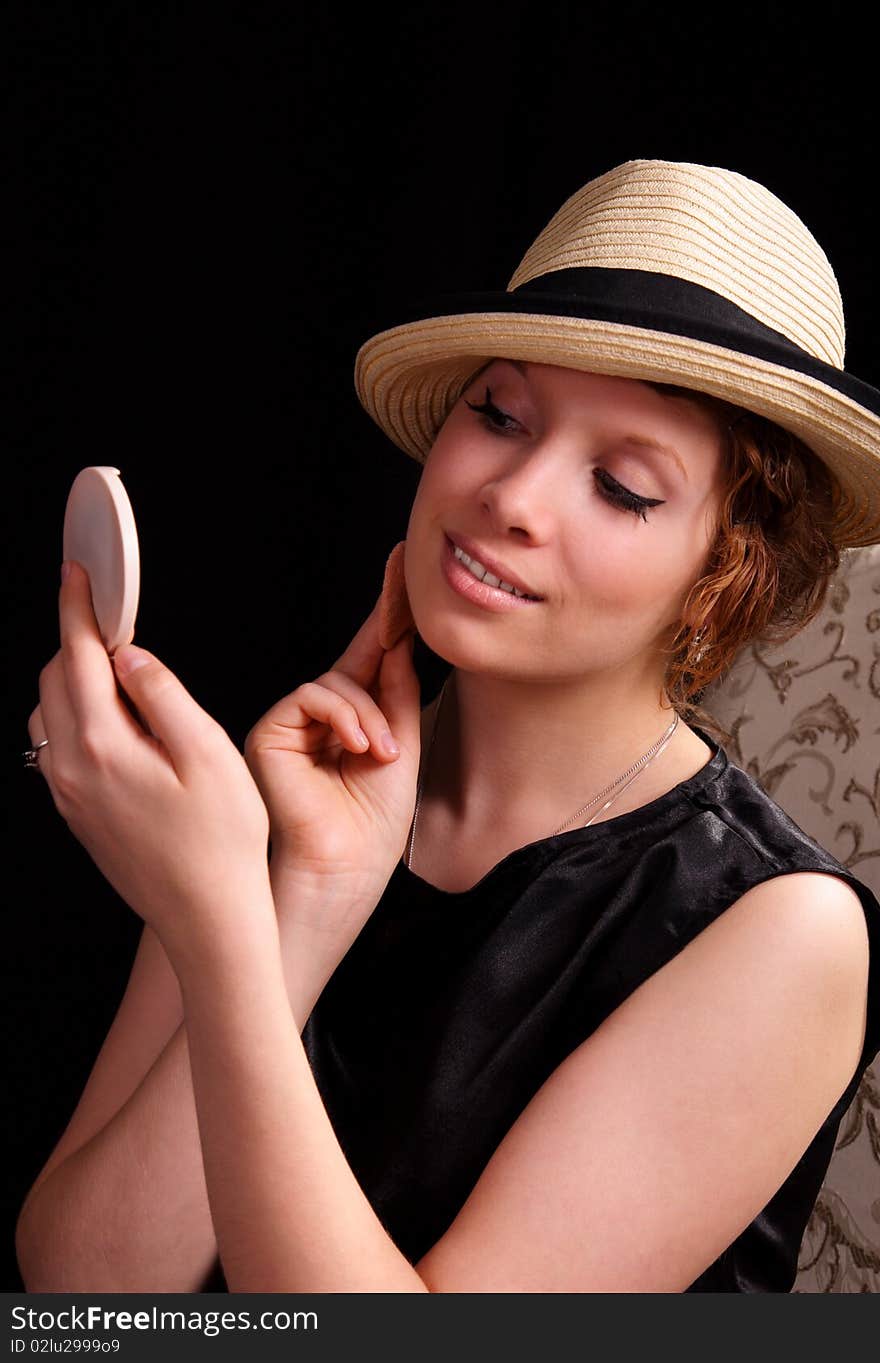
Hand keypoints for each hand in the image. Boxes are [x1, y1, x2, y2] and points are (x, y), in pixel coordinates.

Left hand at [27, 561, 273, 967]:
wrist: (206, 918)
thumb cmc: (222, 841)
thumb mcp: (208, 754)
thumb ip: (163, 696)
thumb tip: (130, 656)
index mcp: (101, 746)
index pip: (78, 655)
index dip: (78, 607)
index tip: (79, 572)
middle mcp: (70, 770)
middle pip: (55, 679)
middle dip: (78, 640)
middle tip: (118, 622)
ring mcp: (68, 795)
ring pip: (50, 714)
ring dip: (75, 680)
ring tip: (123, 676)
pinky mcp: (78, 814)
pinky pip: (58, 748)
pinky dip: (78, 717)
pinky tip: (120, 725)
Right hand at [243, 590, 420, 918]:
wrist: (342, 872)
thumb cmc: (371, 829)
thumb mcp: (400, 750)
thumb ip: (396, 695)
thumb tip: (398, 641)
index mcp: (354, 724)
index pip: (373, 659)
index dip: (388, 614)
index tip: (401, 566)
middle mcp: (321, 720)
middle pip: (355, 658)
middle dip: (387, 627)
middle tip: (406, 589)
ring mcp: (294, 725)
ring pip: (336, 682)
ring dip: (368, 715)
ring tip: (381, 755)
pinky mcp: (271, 733)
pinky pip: (312, 696)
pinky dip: (343, 716)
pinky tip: (358, 746)